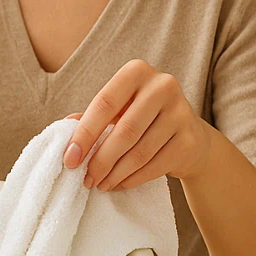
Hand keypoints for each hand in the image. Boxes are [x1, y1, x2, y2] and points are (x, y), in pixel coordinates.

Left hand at [62, 59, 211, 191]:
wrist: (189, 135)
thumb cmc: (143, 118)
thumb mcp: (119, 109)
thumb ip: (93, 116)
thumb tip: (65, 130)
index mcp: (138, 71)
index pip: (105, 103)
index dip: (84, 134)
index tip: (70, 159)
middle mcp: (162, 86)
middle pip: (124, 130)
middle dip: (100, 160)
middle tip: (86, 178)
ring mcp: (180, 112)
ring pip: (140, 151)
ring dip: (115, 173)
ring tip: (100, 184)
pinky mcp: (190, 139)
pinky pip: (155, 165)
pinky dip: (133, 179)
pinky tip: (120, 183)